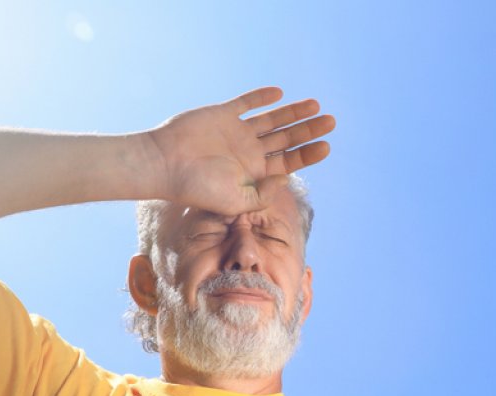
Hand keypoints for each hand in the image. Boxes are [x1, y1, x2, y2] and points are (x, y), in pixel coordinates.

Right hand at [145, 87, 334, 214]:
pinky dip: (261, 98)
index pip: (288, 162)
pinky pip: (245, 103)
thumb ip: (263, 195)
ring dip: (293, 113)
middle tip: (331, 121)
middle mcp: (248, 152)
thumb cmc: (197, 188)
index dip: (309, 154)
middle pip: (286, 139)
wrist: (164, 165)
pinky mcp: (221, 115)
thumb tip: (287, 179)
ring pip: (272, 120)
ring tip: (316, 106)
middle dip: (308, 130)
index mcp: (253, 174)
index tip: (327, 145)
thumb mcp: (236, 201)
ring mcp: (235, 132)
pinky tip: (279, 94)